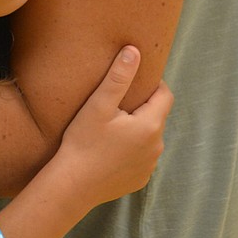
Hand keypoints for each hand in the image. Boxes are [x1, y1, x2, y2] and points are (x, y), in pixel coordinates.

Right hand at [56, 46, 171, 204]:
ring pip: (149, 138)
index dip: (153, 84)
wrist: (73, 186)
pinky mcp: (139, 180)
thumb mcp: (99, 104)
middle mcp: (157, 147)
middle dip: (142, 106)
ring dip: (137, 129)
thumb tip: (134, 51)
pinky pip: (141, 157)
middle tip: (117, 102)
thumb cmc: (83, 142)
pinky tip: (110, 148)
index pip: (165, 95)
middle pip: (156, 116)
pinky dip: (132, 150)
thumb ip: (119, 76)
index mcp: (150, 125)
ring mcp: (149, 166)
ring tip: (112, 125)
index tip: (134, 80)